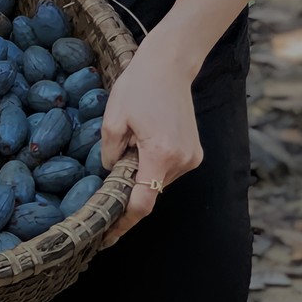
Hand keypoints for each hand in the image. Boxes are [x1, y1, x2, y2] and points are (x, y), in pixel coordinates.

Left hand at [96, 49, 200, 249]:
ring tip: (132, 143)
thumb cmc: (139, 86)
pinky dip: (153, 166)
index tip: (106, 236)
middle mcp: (182, 161)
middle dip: (128, 189)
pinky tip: (144, 143)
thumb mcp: (113, 118)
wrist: (170, 65)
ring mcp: (192, 158)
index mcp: (161, 155)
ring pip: (159, 182)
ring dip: (141, 174)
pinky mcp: (195, 153)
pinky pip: (168, 171)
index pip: (142, 204)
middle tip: (109, 175)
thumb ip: (109, 154)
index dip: (123, 223)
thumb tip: (110, 175)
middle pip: (150, 192)